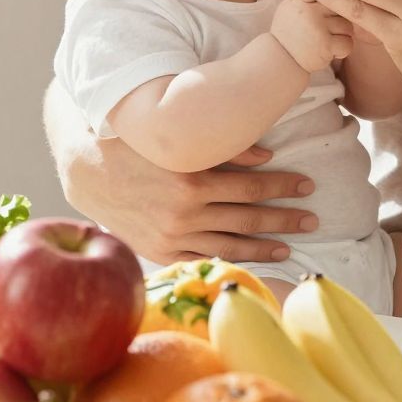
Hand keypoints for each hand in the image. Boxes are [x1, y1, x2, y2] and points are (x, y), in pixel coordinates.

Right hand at [49, 88, 320, 263]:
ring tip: (289, 246)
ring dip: (264, 246)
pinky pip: (203, 259)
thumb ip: (224, 146)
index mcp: (192, 181)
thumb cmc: (137, 146)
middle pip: (249, 218)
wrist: (88, 171)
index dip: (284, 186)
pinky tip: (251, 262)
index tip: (308, 185)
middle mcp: (185, 214)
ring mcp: (173, 237)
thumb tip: (268, 152)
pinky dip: (230, 261)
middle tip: (314, 219)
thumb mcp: (178, 139)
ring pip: (230, 245)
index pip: (252, 187)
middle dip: (285, 218)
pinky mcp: (161, 252)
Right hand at [271, 0, 353, 73]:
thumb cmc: (288, 33)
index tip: (331, 4)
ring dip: (343, 35)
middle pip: (341, 6)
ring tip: (330, 40)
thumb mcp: (290, 7)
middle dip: (341, 17)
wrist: (279, 61)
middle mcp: (308, 11)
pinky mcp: (325, 45)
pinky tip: (332, 51)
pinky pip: (348, 42)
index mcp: (299, 0)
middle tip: (331, 27)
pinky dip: (343, 49)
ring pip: (347, 25)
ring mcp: (317, 28)